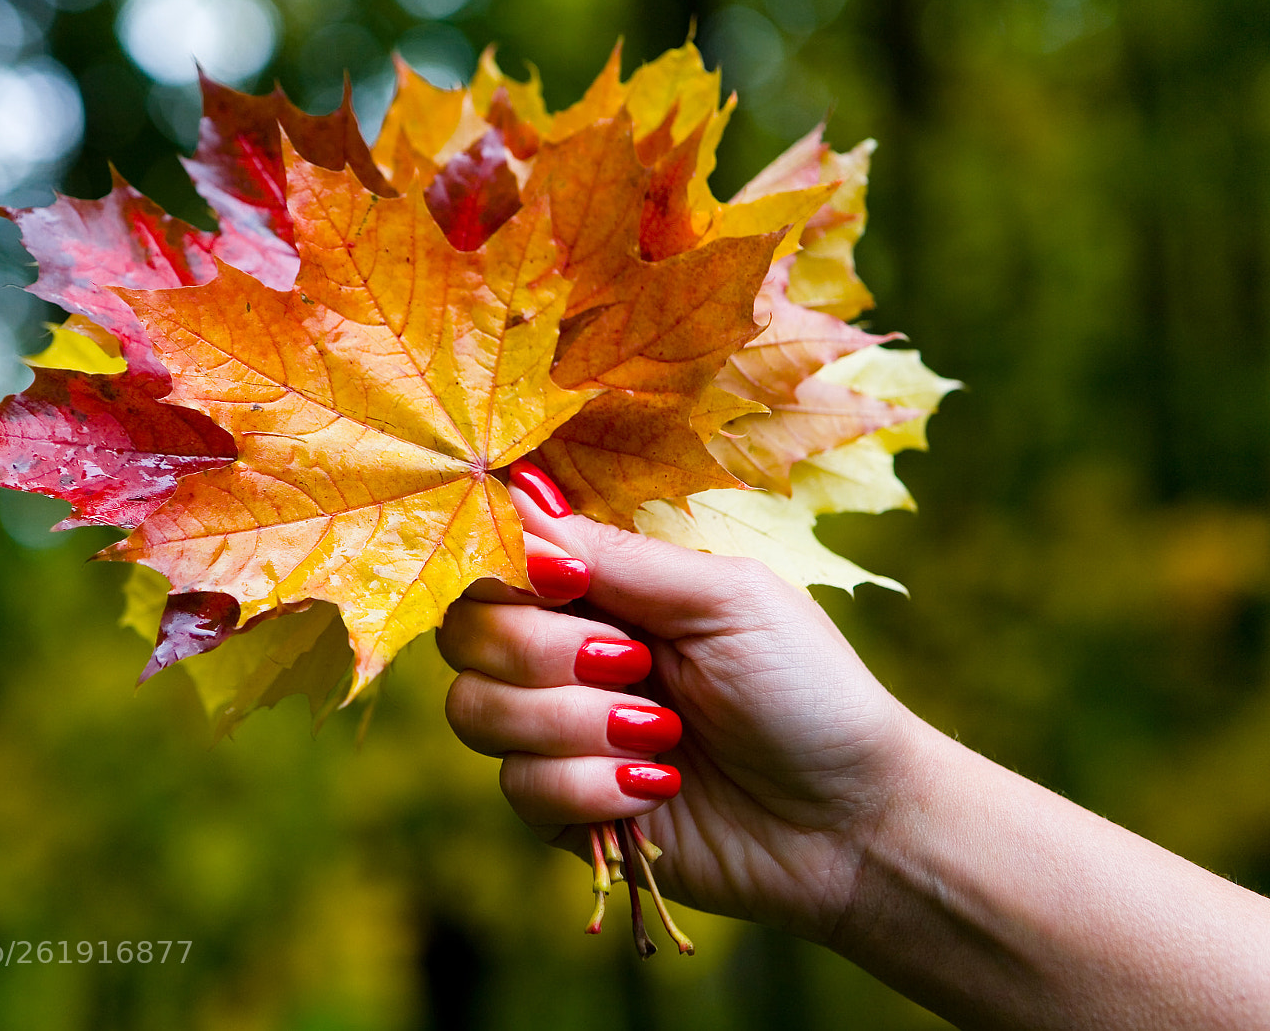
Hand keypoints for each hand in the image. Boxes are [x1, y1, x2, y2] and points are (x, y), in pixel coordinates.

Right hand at [438, 463, 927, 941]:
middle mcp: (565, 652)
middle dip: (542, 652)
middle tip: (634, 665)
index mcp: (601, 589)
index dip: (509, 568)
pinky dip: (590, 786)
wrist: (849, 821)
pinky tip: (658, 791)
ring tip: (662, 735)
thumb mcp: (726, 598)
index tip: (569, 585)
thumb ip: (617, 555)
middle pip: (465, 633)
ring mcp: (558, 733)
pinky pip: (517, 787)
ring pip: (474, 711)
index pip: (496, 559)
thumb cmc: (808, 690)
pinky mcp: (564, 807)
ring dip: (571, 724)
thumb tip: (521, 493)